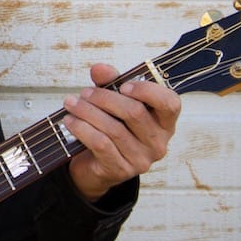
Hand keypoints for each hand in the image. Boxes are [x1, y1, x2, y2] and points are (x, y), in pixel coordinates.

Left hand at [62, 62, 180, 200]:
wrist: (95, 166)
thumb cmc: (110, 127)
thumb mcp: (112, 101)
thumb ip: (109, 82)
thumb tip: (100, 69)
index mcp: (164, 122)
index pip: (170, 104)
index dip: (148, 91)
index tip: (123, 85)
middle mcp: (158, 143)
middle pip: (134, 112)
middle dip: (105, 98)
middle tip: (85, 93)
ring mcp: (141, 159)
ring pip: (114, 129)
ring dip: (88, 112)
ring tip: (71, 103)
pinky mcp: (121, 170)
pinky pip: (101, 144)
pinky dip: (82, 129)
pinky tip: (70, 121)